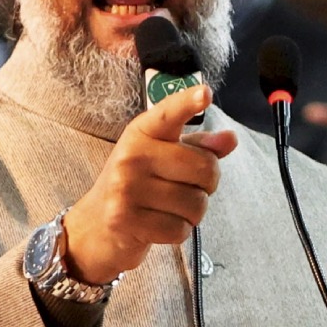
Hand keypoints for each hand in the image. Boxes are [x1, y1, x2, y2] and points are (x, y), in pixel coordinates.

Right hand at [63, 85, 237, 283]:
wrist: (95, 224)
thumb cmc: (137, 185)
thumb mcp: (163, 158)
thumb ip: (198, 147)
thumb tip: (230, 139)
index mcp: (141, 132)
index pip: (168, 114)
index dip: (187, 103)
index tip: (205, 94)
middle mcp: (131, 155)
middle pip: (204, 168)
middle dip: (207, 184)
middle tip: (186, 188)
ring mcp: (125, 188)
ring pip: (196, 203)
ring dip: (193, 213)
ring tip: (169, 208)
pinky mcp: (125, 220)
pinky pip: (180, 229)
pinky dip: (178, 232)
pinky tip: (159, 224)